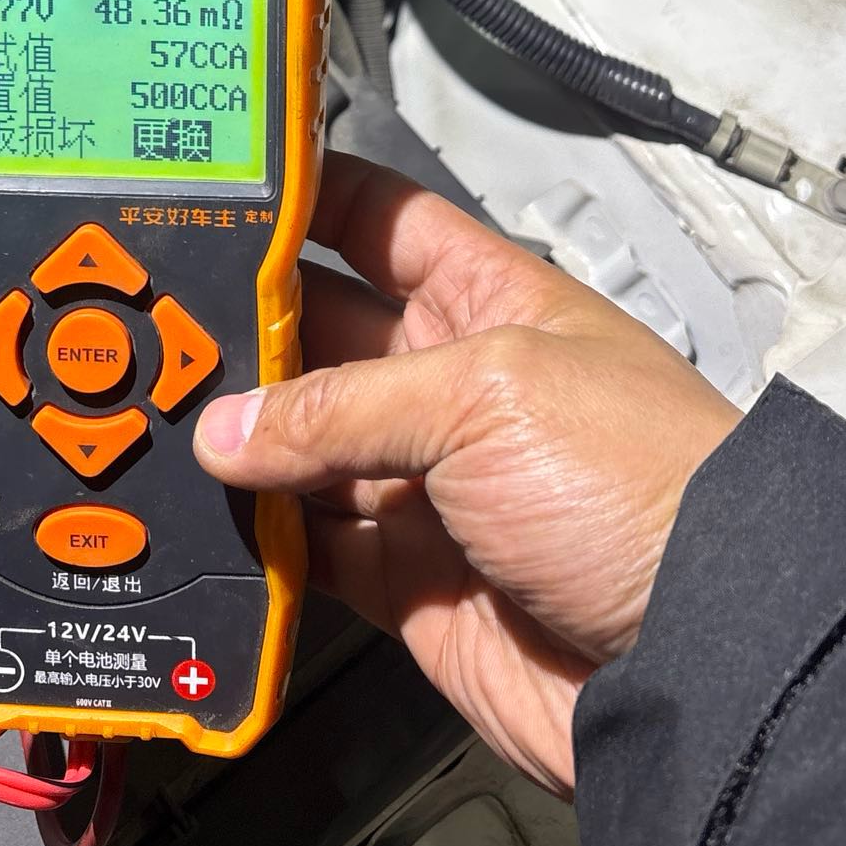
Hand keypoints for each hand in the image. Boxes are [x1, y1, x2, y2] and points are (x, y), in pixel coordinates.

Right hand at [194, 153, 738, 792]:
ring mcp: (429, 483)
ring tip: (147, 416)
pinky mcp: (409, 579)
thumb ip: (343, 405)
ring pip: (303, 446)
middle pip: (322, 335)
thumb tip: (228, 431)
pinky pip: (313, 547)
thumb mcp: (485, 397)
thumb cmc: (639, 486)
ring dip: (237, 440)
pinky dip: (260, 539)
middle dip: (242, 328)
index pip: (380, 220)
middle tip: (144, 321)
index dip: (306, 198)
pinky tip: (201, 516)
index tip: (217, 187)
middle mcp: (452, 383)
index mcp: (489, 301)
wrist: (702, 659)